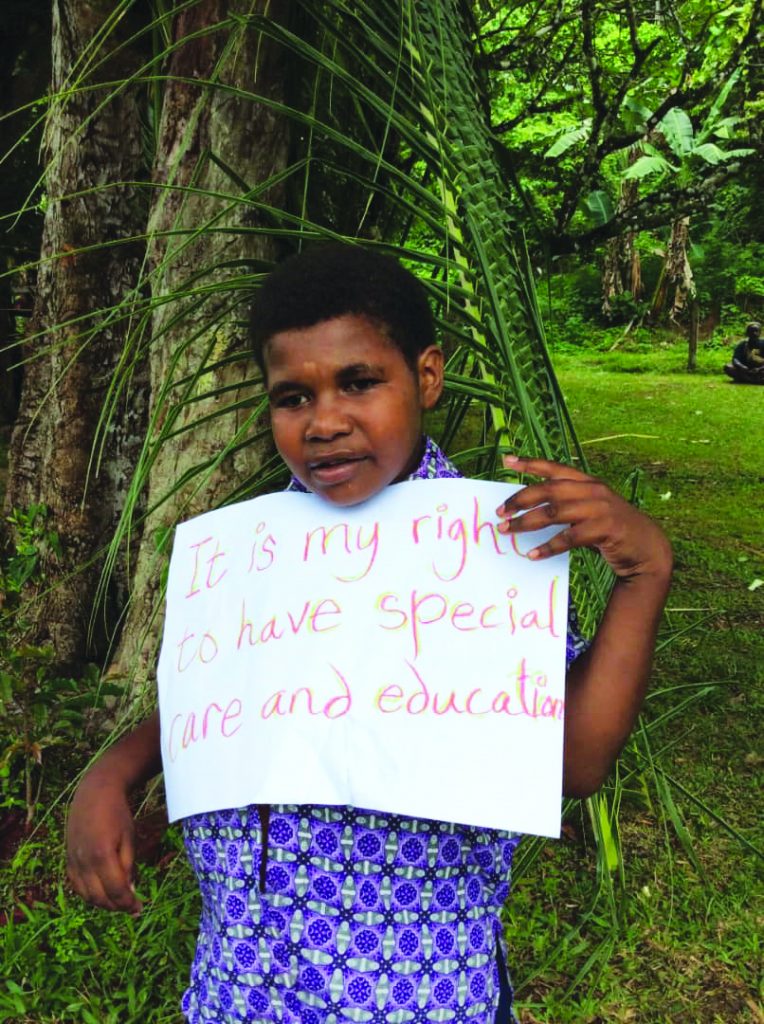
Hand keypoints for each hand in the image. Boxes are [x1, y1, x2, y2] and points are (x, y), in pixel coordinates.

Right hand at [66, 769, 141, 914]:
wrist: (94, 794)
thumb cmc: (117, 814)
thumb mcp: (129, 838)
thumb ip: (128, 866)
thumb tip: (130, 891)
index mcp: (102, 855)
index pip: (115, 890)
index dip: (128, 903)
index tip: (139, 908)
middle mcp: (84, 861)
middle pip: (99, 897)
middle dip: (117, 906)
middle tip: (132, 908)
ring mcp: (73, 861)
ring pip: (86, 895)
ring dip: (103, 903)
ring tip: (119, 902)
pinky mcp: (68, 859)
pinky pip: (76, 885)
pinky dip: (88, 894)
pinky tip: (102, 893)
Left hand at [496, 455, 671, 579]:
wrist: (647, 548)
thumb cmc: (611, 529)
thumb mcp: (591, 509)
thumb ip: (567, 504)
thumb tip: (529, 508)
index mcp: (588, 482)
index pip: (554, 468)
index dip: (530, 463)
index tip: (506, 462)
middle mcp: (593, 490)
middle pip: (549, 490)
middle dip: (521, 500)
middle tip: (500, 512)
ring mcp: (600, 509)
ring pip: (554, 513)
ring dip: (527, 522)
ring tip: (508, 531)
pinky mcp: (605, 530)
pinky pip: (568, 538)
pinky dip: (548, 546)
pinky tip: (533, 554)